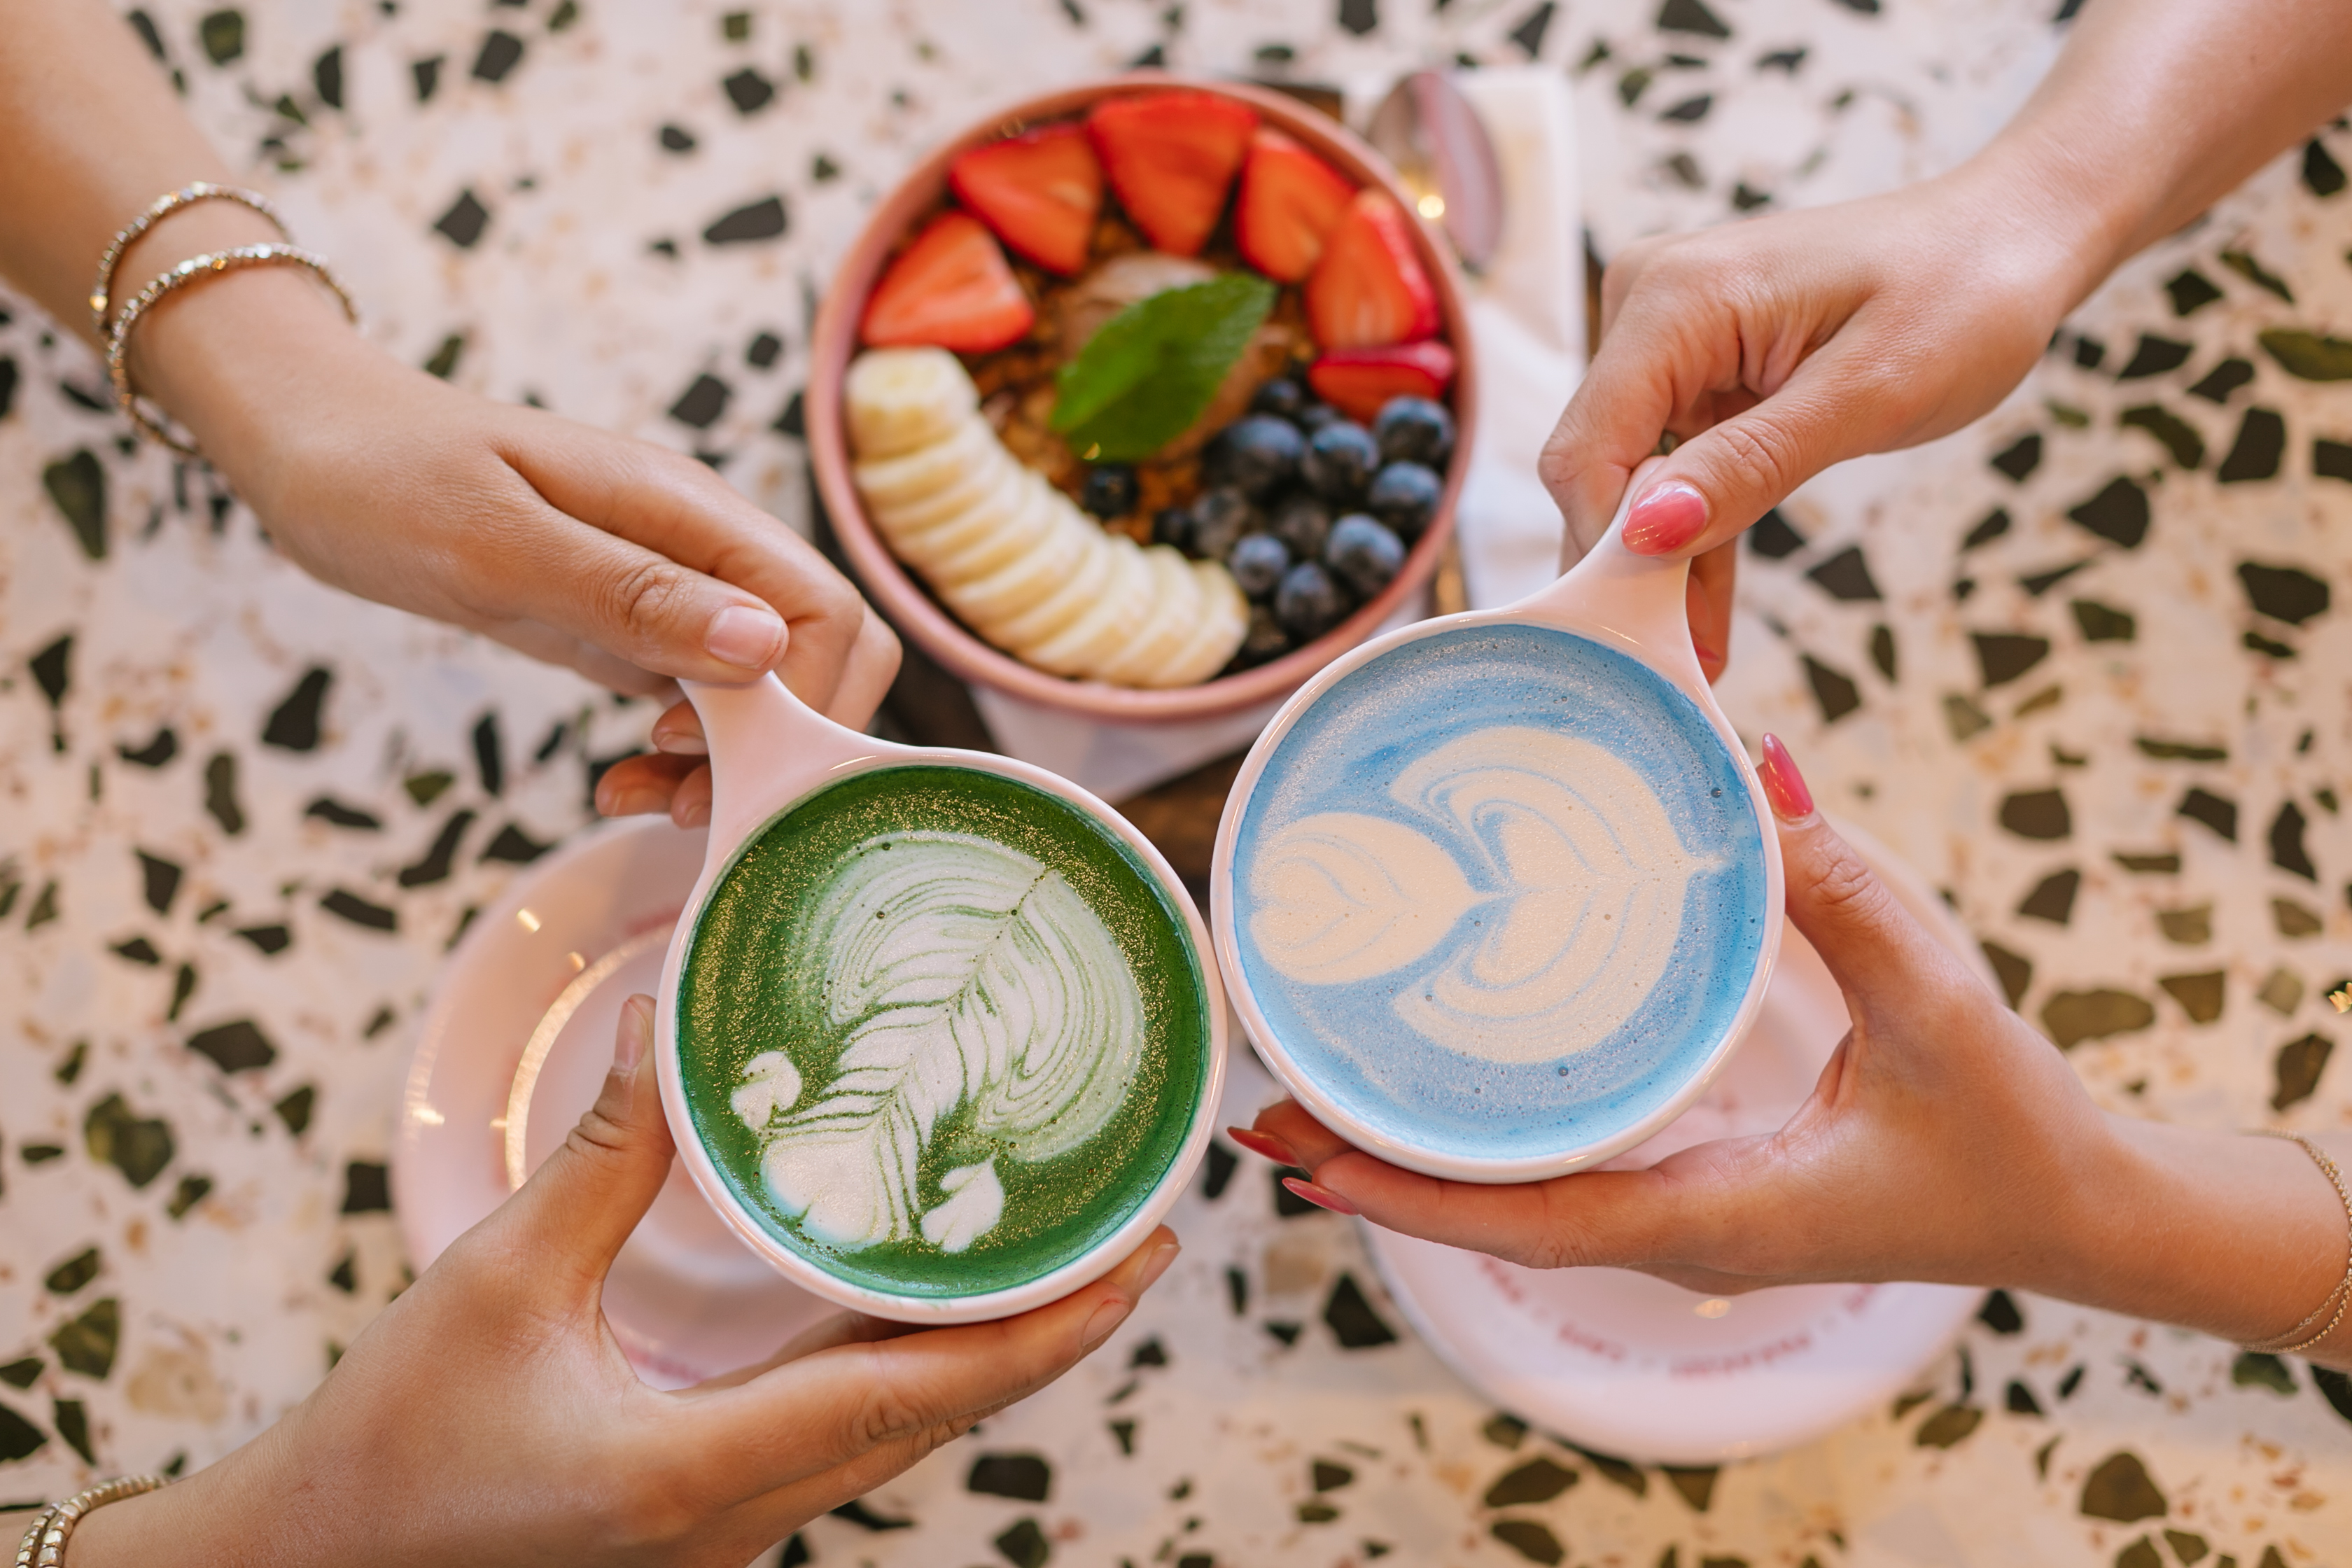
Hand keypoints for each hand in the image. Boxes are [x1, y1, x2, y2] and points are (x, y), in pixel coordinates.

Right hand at [72, 997, 1177, 1567]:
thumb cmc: (386, 1450)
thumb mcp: (495, 1286)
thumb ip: (603, 1160)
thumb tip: (669, 1024)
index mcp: (706, 1471)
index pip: (919, 1396)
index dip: (1046, 1330)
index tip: (1142, 1262)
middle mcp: (744, 1519)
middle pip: (937, 1419)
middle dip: (1047, 1331)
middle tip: (1136, 1234)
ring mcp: (728, 1531)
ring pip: (894, 1434)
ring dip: (981, 1351)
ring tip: (1056, 1254)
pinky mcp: (701, 1517)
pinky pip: (838, 1439)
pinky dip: (900, 1370)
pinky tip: (916, 1309)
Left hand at [123, 254, 900, 825]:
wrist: (310, 444)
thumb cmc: (383, 476)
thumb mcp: (494, 539)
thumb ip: (631, 593)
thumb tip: (768, 646)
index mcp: (689, 511)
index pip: (827, 615)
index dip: (799, 702)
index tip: (701, 754)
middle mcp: (702, 548)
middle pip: (824, 656)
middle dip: (778, 746)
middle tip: (678, 800)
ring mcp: (672, 587)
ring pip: (769, 690)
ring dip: (727, 763)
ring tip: (633, 799)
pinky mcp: (633, 624)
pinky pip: (705, 701)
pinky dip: (683, 758)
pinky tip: (618, 779)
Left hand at [1235, 738, 2350, 1359]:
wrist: (2080, 1210)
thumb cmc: (2013, 1131)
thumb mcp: (1937, 1002)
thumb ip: (1843, 889)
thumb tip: (1756, 768)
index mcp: (1715, 1213)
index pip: (1527, 1221)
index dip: (1406, 1194)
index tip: (1301, 1154)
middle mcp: (1679, 1231)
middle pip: (1490, 1216)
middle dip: (1375, 1169)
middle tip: (1265, 1098)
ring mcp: (1687, 1217)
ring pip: (1521, 1201)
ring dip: (1421, 1156)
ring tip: (1320, 1088)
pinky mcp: (1705, 1185)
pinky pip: (1570, 1172)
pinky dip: (1493, 1140)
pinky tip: (1445, 1085)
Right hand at [1542, 165, 2089, 680]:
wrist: (2012, 234)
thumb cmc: (1965, 293)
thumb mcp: (1871, 393)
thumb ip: (1752, 464)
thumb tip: (1645, 533)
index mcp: (1677, 296)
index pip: (1591, 449)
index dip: (1607, 548)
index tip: (1644, 639)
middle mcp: (1648, 303)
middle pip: (1597, 467)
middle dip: (1630, 567)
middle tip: (1677, 669)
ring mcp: (1667, 334)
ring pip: (1630, 477)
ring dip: (1663, 565)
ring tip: (1698, 660)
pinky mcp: (1694, 363)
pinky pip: (1674, 464)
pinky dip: (1694, 535)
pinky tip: (1704, 615)